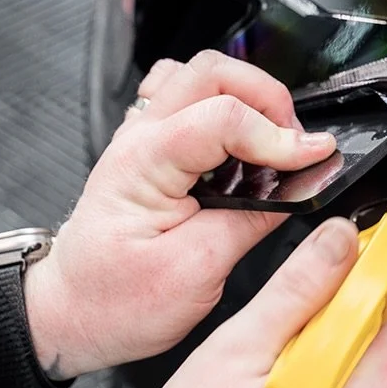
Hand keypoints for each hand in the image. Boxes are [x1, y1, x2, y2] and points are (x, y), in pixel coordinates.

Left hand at [23, 51, 335, 377]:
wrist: (71, 315)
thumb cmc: (116, 302)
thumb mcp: (196, 273)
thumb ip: (250, 222)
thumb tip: (295, 189)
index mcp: (143, 165)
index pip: (223, 119)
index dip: (279, 135)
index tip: (315, 157)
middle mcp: (139, 139)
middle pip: (211, 72)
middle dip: (268, 98)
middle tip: (296, 143)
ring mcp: (142, 138)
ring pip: (201, 76)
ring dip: (248, 96)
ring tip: (274, 139)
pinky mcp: (153, 149)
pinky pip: (190, 99)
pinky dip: (228, 107)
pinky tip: (244, 142)